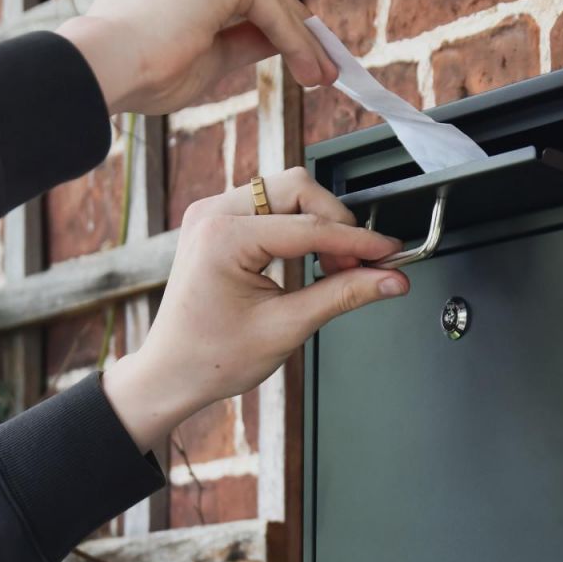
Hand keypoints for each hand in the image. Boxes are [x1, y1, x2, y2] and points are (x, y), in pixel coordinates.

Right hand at [57, 0, 335, 113]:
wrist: (108, 69)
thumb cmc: (139, 69)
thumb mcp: (205, 52)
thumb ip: (242, 39)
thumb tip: (279, 41)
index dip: (270, 20)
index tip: (299, 55)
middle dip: (294, 29)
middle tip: (322, 67)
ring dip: (301, 38)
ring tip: (322, 76)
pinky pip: (272, 9)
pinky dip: (295, 42)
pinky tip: (311, 71)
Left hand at [102, 170, 408, 452]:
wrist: (172, 372)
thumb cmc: (212, 357)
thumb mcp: (287, 328)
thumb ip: (344, 295)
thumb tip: (389, 280)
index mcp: (224, 237)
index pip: (310, 226)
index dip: (358, 240)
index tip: (390, 252)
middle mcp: (213, 214)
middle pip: (299, 188)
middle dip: (337, 223)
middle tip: (361, 263)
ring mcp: (212, 214)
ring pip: (287, 192)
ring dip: (319, 224)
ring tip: (335, 267)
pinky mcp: (218, 222)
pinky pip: (270, 206)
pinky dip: (299, 227)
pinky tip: (311, 260)